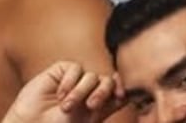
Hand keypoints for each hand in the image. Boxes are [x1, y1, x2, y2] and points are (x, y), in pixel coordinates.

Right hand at [3, 61, 125, 122]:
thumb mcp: (88, 120)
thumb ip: (107, 106)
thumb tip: (126, 95)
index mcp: (99, 105)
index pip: (117, 91)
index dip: (122, 89)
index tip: (120, 95)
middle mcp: (89, 91)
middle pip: (108, 82)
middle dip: (102, 93)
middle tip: (91, 106)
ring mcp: (76, 80)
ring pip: (92, 77)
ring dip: (80, 93)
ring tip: (65, 107)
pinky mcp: (61, 71)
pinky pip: (75, 68)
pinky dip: (69, 82)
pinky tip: (59, 95)